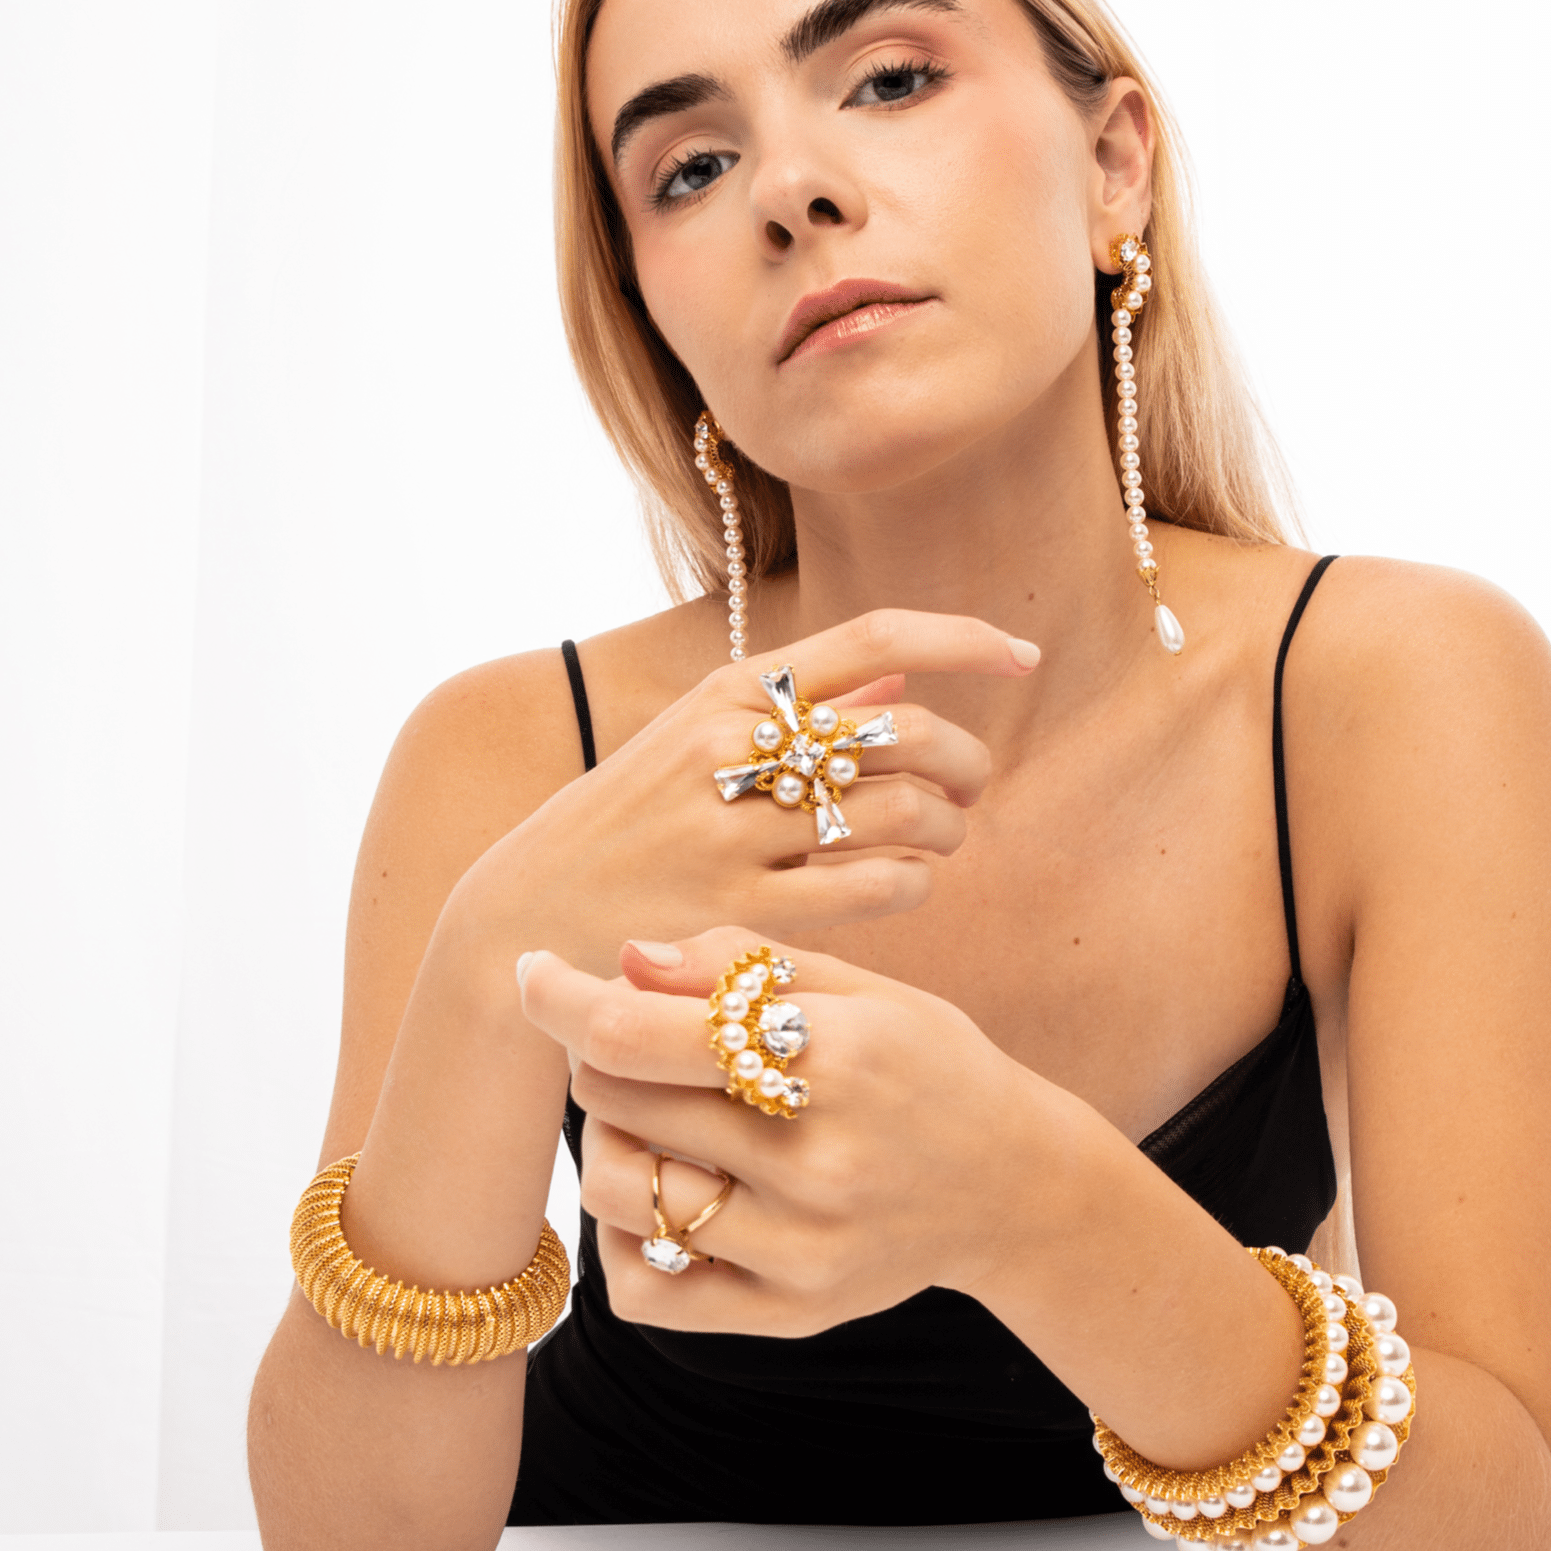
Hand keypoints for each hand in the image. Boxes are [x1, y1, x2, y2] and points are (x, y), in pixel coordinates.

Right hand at [475, 612, 1038, 965]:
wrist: (527, 914)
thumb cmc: (630, 822)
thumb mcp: (694, 738)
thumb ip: (796, 707)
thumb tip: (900, 675)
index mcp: (729, 692)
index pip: (875, 637)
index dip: (964, 640)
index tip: (1024, 658)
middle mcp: (731, 750)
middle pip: (908, 732)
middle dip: (965, 759)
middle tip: (971, 786)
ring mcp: (732, 832)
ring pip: (902, 812)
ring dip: (947, 826)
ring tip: (942, 836)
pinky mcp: (739, 912)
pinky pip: (874, 888)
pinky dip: (913, 882)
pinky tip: (907, 882)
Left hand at [515, 927, 1099, 1335]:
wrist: (1016, 1188)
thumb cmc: (927, 1066)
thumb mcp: (864, 989)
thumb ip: (743, 963)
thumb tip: (621, 960)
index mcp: (844, 1058)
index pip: (646, 1033)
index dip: (567, 998)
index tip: (533, 972)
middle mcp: (823, 1163)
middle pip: (621, 1101)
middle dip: (600, 1054)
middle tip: (631, 1039)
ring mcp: (804, 1250)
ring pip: (620, 1192)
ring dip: (607, 1139)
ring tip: (648, 1117)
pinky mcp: (789, 1313)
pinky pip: (646, 1287)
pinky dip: (627, 1235)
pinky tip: (665, 1193)